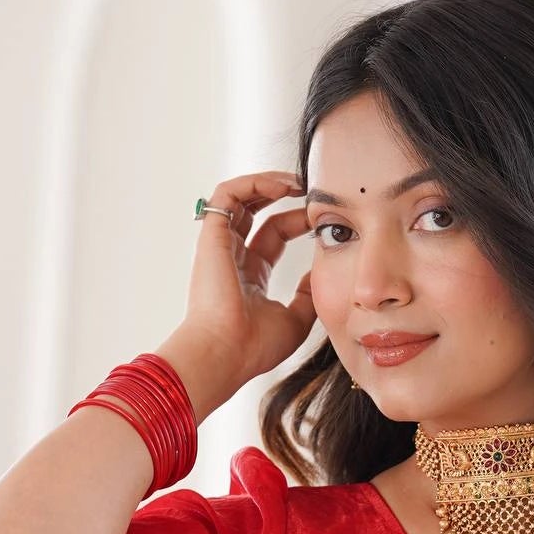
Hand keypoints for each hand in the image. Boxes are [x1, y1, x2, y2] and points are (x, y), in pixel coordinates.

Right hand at [159, 168, 316, 414]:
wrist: (227, 352)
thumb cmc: (255, 346)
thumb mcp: (295, 320)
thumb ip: (307, 295)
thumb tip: (319, 273)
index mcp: (250, 275)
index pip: (274, 234)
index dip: (298, 221)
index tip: (320, 217)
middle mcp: (233, 256)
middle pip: (257, 211)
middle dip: (282, 195)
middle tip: (309, 188)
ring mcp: (220, 245)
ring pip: (240, 197)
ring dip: (267, 182)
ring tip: (296, 181)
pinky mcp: (212, 236)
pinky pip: (227, 194)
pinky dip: (251, 183)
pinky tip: (280, 187)